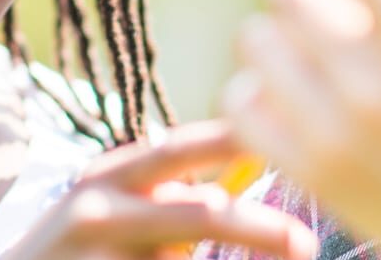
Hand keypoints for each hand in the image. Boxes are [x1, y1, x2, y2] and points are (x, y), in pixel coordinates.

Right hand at [2, 120, 314, 259]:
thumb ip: (165, 196)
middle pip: (199, 215)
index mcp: (106, 176)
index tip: (285, 134)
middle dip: (259, 228)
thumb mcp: (108, 210)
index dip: (231, 140)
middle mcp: (97, 211)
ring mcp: (95, 259)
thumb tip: (238, 182)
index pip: (178, 149)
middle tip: (304, 243)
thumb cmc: (76, 253)